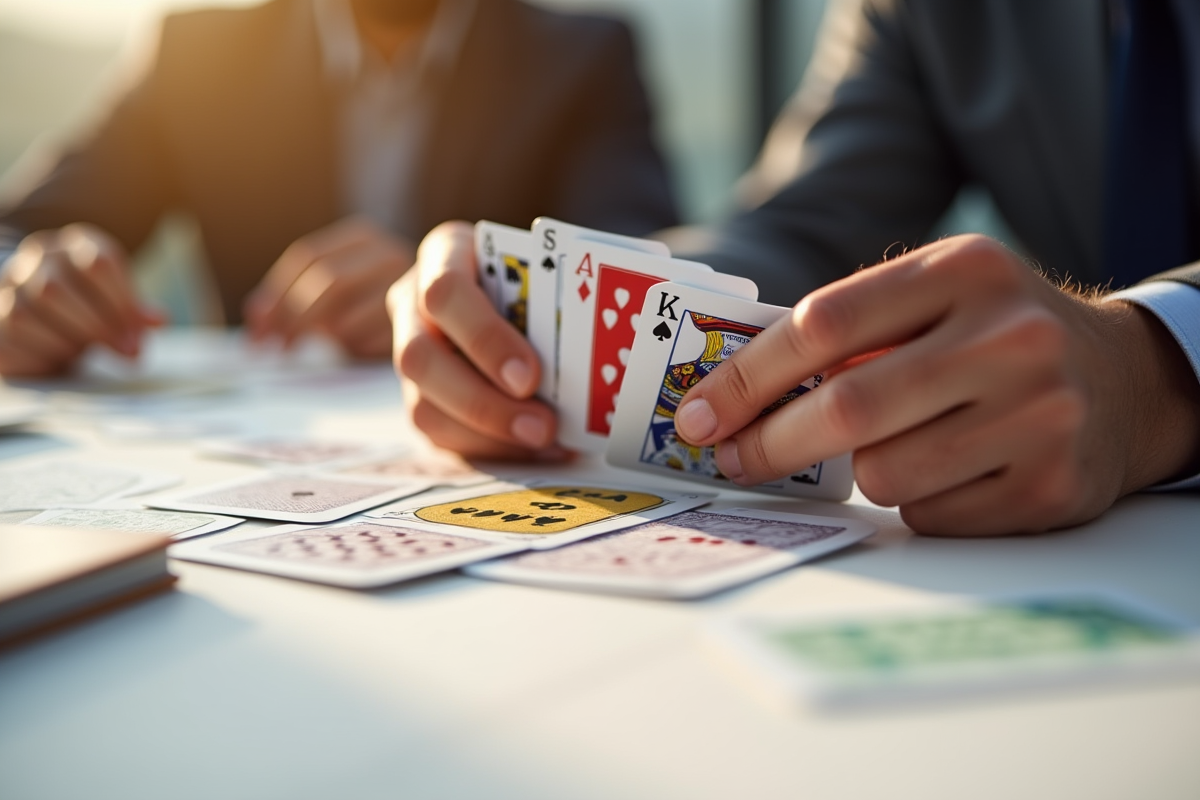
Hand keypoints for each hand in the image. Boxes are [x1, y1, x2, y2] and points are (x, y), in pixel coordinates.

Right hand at [0, 224, 164, 376]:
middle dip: (95, 326)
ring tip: (84, 353)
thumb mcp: (118, 308)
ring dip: (63, 340)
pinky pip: (6, 338)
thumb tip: (157, 321)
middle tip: (127, 352)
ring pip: (24, 314)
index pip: (97, 262)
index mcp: (74, 246)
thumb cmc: (92, 312)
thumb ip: (134, 314)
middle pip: (54, 288)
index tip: (141, 332)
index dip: (121, 301)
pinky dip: (38, 355)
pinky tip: (59, 360)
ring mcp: (8, 286)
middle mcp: (36, 259)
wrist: (50, 321)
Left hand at [244, 217, 415, 357]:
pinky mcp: (420, 323)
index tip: (256, 333)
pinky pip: (371, 341)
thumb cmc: (375, 315)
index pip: (308, 257)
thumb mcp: (335, 298)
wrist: (441, 334)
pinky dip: (355, 351)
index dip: (275, 295)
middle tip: (276, 350)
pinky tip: (356, 356)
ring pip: (350, 313)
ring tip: (322, 353)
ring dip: (327, 338)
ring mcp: (410, 286)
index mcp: (363, 238)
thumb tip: (254, 316)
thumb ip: (294, 299)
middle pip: (329, 280)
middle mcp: (389, 253)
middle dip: (294, 318)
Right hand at [388, 221, 564, 459]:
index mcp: (444, 255)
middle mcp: (414, 305)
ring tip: (545, 441)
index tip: (530, 376)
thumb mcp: (549, 263)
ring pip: (423, 407)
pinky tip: (536, 449)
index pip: (445, 292)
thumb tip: (623, 326)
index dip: (484, 338)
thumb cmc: (537, 273)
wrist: (512, 293)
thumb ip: (566, 289)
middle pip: (419, 358)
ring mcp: (410, 354)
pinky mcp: (421, 398)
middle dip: (483, 401)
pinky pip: (441, 435)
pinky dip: (491, 448)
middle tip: (541, 425)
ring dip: (488, 433)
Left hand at [673, 234, 1199, 535]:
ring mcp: (1040, 414)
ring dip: (862, 471)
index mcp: (964, 270)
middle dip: (770, 443)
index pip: (825, 323)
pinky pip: (929, 514)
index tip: (698, 415)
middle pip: (847, 407)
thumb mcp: (938, 295)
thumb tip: (730, 391)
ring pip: (885, 473)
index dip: (747, 377)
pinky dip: (915, 501)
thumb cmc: (996, 335)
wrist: (1128, 381)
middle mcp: (1010, 336)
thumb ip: (851, 326)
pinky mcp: (1052, 485)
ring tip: (897, 445)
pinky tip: (951, 469)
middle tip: (732, 459)